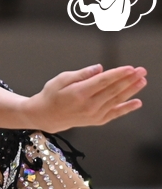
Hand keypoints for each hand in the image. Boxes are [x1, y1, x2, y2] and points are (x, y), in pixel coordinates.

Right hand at [26, 64, 145, 133]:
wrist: (45, 116)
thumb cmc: (51, 95)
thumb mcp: (60, 79)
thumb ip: (81, 74)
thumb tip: (99, 68)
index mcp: (79, 93)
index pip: (103, 81)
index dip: (118, 74)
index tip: (131, 68)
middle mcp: (88, 105)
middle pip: (113, 90)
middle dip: (129, 79)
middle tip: (142, 70)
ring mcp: (93, 114)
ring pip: (116, 100)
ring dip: (131, 90)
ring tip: (142, 81)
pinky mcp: (95, 120)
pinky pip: (114, 114)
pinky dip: (126, 108)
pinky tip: (137, 103)